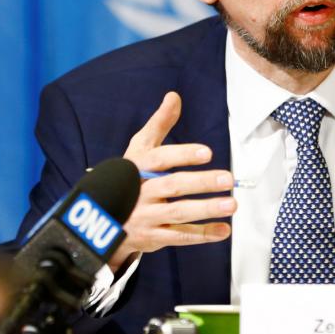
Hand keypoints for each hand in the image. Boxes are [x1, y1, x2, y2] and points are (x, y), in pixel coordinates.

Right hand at [108, 91, 235, 271]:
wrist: (103, 219)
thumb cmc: (130, 177)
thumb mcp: (139, 149)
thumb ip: (159, 124)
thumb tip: (174, 96)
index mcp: (137, 168)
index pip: (159, 159)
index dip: (182, 154)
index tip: (207, 152)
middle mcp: (139, 192)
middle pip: (171, 186)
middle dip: (200, 182)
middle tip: (228, 179)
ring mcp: (145, 216)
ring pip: (177, 213)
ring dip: (206, 209)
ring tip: (231, 204)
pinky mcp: (152, 237)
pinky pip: (179, 236)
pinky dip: (202, 234)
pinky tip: (224, 230)